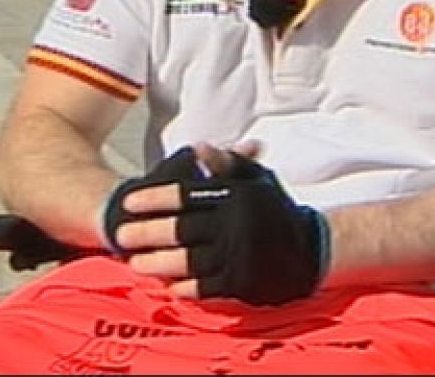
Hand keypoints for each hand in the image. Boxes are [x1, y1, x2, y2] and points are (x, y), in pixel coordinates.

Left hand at [113, 145, 327, 305]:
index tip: (129, 203)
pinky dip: (185, 287)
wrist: (312, 249)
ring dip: (159, 263)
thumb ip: (227, 163)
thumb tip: (199, 148)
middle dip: (147, 233)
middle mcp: (235, 225)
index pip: (186, 195)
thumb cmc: (277, 209)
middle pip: (181, 229)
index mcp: (235, 196)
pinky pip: (206, 286)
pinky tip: (168, 287)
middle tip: (122, 235)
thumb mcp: (257, 179)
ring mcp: (238, 255)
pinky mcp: (243, 282)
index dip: (154, 199)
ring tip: (136, 264)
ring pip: (189, 260)